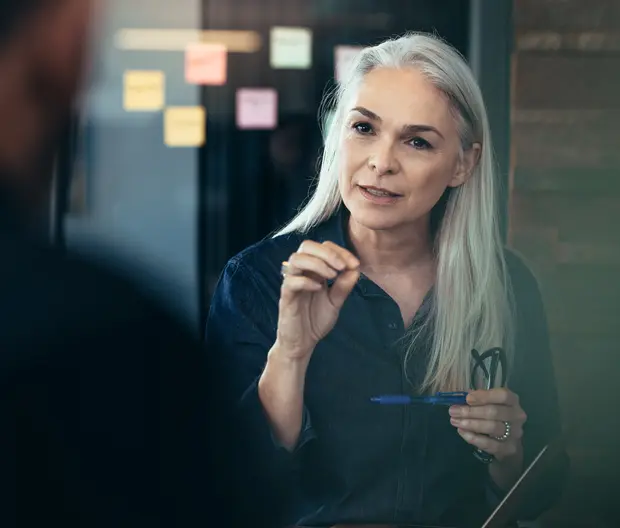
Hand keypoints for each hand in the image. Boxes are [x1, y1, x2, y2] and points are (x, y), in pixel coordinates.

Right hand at [276, 240, 359, 360]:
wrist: (302, 343)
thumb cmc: (315, 320)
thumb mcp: (335, 302)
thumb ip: (343, 287)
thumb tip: (355, 269)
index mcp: (313, 271)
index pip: (323, 247)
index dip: (340, 251)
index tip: (355, 264)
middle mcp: (301, 273)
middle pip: (306, 246)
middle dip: (327, 252)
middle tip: (342, 266)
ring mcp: (292, 283)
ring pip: (296, 259)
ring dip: (317, 263)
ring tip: (332, 276)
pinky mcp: (286, 297)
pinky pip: (290, 281)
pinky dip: (306, 281)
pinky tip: (319, 289)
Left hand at [449, 388, 526, 461]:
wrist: (507, 441)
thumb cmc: (494, 416)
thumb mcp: (487, 403)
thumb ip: (477, 398)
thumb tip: (463, 396)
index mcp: (512, 401)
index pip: (503, 395)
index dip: (484, 396)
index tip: (467, 398)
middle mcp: (517, 416)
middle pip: (494, 412)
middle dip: (470, 411)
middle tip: (453, 411)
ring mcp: (515, 434)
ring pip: (492, 428)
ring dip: (471, 424)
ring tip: (455, 421)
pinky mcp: (509, 448)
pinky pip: (490, 444)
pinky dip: (474, 438)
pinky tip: (462, 432)